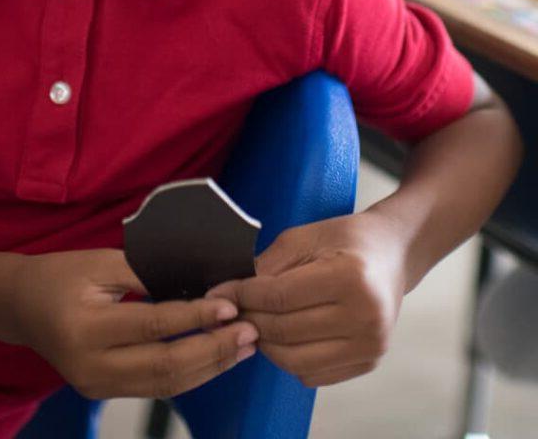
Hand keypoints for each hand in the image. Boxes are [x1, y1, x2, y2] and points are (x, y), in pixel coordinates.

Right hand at [11, 248, 257, 399]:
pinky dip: (189, 374)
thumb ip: (146, 274)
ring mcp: (95, 386)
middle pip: (164, 366)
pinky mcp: (103, 393)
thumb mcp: (100, 263)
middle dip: (213, 350)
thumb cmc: (61, 273)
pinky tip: (214, 357)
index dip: (194, 318)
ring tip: (242, 347)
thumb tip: (200, 284)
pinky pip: (155, 388)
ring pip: (165, 385)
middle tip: (249, 332)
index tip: (230, 305)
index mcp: (84, 325)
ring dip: (209, 367)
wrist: (21, 305)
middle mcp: (89, 365)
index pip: (151, 325)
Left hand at [206, 212, 407, 386]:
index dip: (243, 296)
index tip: (220, 292)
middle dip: (249, 320)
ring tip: (253, 324)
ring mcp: (371, 345)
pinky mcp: (369, 363)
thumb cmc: (345, 240)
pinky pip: (314, 374)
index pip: (280, 296)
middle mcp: (366, 317)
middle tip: (230, 310)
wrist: (393, 255)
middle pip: (285, 331)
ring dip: (265, 345)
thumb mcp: (303, 238)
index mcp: (350, 278)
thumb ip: (268, 266)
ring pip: (296, 361)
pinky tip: (281, 338)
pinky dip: (289, 360)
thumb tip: (230, 293)